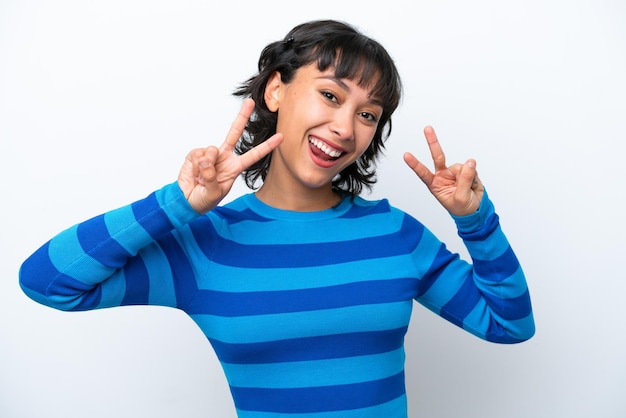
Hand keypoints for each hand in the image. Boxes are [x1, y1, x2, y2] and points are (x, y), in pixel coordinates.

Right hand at [178, 98, 282, 213]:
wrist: (186, 200)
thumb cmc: (204, 199)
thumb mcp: (213, 194)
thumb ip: (211, 178)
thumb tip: (207, 160)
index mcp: (234, 167)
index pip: (254, 155)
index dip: (267, 146)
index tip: (281, 137)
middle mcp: (224, 157)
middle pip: (235, 133)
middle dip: (242, 117)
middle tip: (250, 102)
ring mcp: (210, 155)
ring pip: (212, 150)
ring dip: (205, 166)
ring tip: (201, 178)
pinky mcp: (196, 154)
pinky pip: (198, 154)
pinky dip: (195, 165)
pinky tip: (194, 173)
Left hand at [403, 126, 483, 216]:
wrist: (474, 209)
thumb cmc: (461, 207)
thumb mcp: (460, 198)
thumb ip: (464, 180)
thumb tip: (470, 162)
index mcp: (435, 184)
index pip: (423, 173)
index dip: (415, 164)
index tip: (406, 155)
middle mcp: (442, 175)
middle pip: (437, 156)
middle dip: (432, 142)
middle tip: (427, 128)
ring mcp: (453, 171)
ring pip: (461, 166)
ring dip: (468, 177)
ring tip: (468, 189)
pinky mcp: (464, 170)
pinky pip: (471, 168)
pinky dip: (474, 177)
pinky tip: (472, 185)